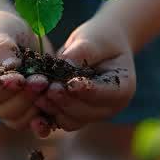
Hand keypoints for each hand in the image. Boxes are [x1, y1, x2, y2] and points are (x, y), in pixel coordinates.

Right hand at [0, 9, 51, 129]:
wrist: (13, 31)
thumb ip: (1, 47)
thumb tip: (11, 66)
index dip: (4, 88)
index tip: (21, 78)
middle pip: (5, 111)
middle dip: (25, 97)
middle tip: (42, 80)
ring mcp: (9, 105)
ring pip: (21, 119)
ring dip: (37, 106)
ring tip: (51, 87)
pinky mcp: (29, 105)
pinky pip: (37, 120)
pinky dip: (48, 115)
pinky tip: (59, 103)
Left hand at [32, 16, 135, 135]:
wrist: (99, 45)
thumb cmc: (101, 38)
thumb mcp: (95, 39)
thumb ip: (82, 52)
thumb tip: (64, 65)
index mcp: (123, 88)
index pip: (105, 94)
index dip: (85, 90)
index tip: (68, 83)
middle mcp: (110, 107)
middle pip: (86, 112)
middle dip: (65, 101)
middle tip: (48, 88)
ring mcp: (93, 114)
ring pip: (71, 121)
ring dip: (54, 109)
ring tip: (38, 94)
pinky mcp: (75, 115)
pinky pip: (59, 121)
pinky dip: (47, 115)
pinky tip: (36, 103)